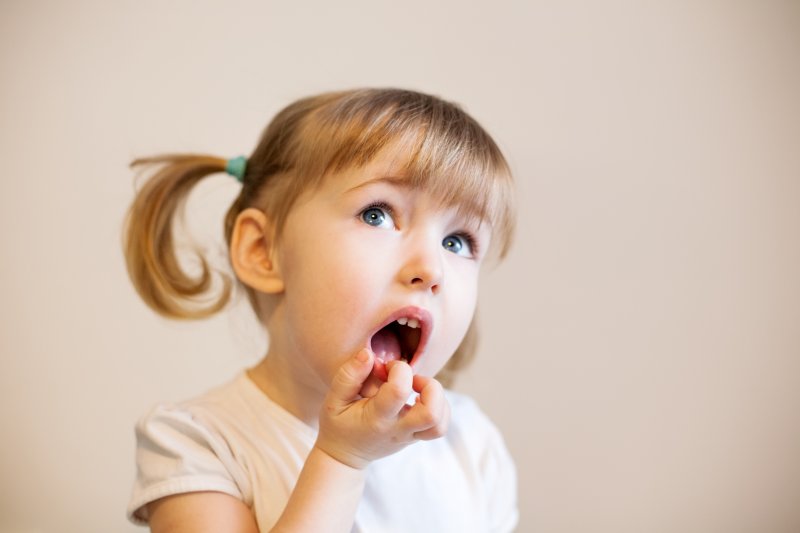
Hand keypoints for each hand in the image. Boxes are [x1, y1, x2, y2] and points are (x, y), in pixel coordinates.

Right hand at [315, 348, 450, 469]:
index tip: (386, 368)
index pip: (399, 391)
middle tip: (411, 380)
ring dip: (437, 398)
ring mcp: (410, 436)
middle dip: (429, 386)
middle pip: (431, 413)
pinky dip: (439, 407)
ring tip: (417, 389)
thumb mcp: (333, 400)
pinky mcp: (416, 437)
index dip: (398, 369)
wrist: (345, 456)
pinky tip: (420, 398)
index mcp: (377, 418)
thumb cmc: (338, 424)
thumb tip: (368, 354)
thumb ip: (349, 375)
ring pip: (440, 423)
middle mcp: (398, 429)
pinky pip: (440, 426)